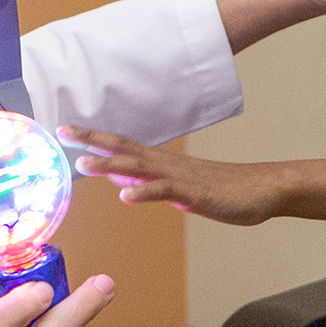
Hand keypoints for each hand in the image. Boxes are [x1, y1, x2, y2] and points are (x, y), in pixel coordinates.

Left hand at [59, 126, 284, 225]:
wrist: (262, 189)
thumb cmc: (222, 188)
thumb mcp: (178, 187)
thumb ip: (148, 181)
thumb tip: (119, 178)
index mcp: (161, 163)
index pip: (121, 145)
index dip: (93, 138)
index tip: (66, 131)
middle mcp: (166, 164)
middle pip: (124, 148)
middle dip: (92, 141)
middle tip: (63, 133)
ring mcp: (180, 177)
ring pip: (139, 167)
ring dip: (109, 165)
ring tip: (83, 166)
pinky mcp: (195, 194)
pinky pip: (165, 191)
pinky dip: (143, 192)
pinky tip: (126, 195)